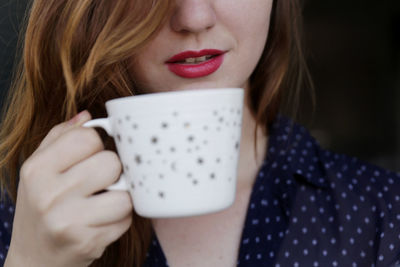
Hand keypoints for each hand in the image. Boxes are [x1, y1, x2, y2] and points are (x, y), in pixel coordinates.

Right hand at [5, 111, 132, 266]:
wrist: (35, 259)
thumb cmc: (40, 208)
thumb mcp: (38, 171)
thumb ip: (60, 138)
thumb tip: (88, 116)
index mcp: (37, 170)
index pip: (88, 137)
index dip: (97, 145)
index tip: (92, 156)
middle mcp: (50, 194)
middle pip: (111, 163)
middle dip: (112, 172)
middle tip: (100, 183)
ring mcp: (68, 221)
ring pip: (125, 194)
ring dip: (120, 198)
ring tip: (103, 203)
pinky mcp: (88, 242)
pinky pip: (126, 219)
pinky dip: (120, 219)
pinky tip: (103, 222)